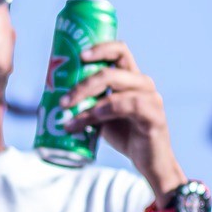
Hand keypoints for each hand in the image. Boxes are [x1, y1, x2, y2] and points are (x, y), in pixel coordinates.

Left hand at [61, 41, 182, 193]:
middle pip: (110, 70)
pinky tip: (89, 120)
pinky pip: (125, 105)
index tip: (80, 55)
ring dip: (87, 100)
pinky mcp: (154, 115)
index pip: (119, 50)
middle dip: (82, 83)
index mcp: (131, 78)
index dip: (100, 48)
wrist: (149, 163)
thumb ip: (89, 102)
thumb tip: (56, 97)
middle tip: (63, 100)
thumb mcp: (102, 115)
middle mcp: (143, 83)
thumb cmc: (125, 136)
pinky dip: (102, 111)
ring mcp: (151, 98)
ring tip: (70, 117)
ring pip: (115, 86)